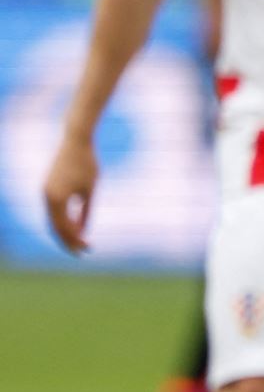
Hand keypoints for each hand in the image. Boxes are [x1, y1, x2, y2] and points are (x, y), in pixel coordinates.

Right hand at [43, 137, 97, 253]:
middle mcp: (47, 198)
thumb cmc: (87, 163)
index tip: (87, 249)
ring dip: (65, 230)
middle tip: (82, 251)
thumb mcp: (90, 189)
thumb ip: (86, 211)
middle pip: (55, 227)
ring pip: (53, 219)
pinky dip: (63, 218)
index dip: (75, 240)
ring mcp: (45, 192)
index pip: (64, 228)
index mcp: (57, 199)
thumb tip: (83, 231)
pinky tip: (75, 224)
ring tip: (79, 241)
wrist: (76, 140)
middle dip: (68, 240)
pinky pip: (54, 209)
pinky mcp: (48, 187)